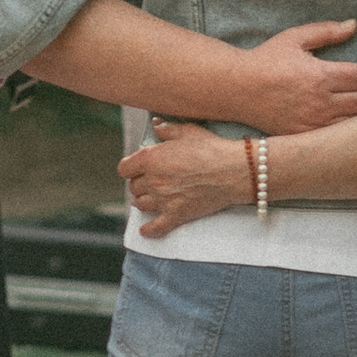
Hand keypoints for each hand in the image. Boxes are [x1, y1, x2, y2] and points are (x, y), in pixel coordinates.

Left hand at [119, 117, 249, 238]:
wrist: (231, 171)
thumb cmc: (210, 148)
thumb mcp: (186, 131)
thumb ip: (166, 129)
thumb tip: (155, 125)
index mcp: (151, 159)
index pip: (125, 168)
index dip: (130, 167)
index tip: (136, 167)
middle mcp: (153, 181)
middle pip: (134, 187)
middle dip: (139, 183)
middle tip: (148, 181)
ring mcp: (164, 201)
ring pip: (141, 205)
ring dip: (142, 201)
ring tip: (147, 198)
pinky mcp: (177, 216)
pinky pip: (156, 227)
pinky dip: (148, 230)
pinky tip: (144, 231)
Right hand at [233, 22, 356, 132]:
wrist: (238, 88)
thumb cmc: (267, 59)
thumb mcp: (295, 37)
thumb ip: (327, 32)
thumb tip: (354, 25)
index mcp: (321, 75)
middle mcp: (321, 102)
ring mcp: (315, 123)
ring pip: (356, 121)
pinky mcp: (307, 136)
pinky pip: (338, 136)